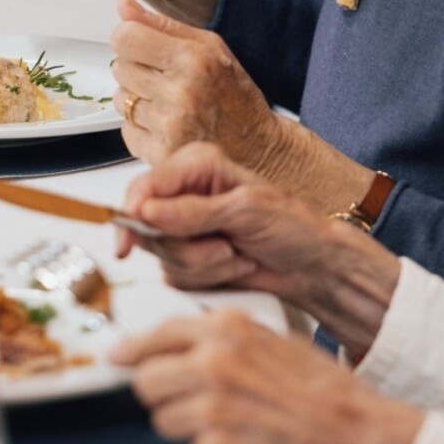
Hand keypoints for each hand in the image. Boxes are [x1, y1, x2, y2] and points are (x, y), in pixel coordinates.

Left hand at [110, 0, 282, 168]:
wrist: (258, 148)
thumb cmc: (235, 96)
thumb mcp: (210, 47)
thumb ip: (163, 24)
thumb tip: (123, 5)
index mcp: (193, 59)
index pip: (125, 37)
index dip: (130, 40)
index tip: (143, 47)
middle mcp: (180, 92)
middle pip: (119, 66)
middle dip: (136, 70)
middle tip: (164, 79)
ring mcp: (169, 125)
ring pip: (120, 99)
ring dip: (137, 100)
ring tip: (167, 104)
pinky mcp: (161, 154)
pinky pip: (126, 130)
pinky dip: (141, 128)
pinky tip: (165, 125)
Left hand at [111, 310, 421, 443]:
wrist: (365, 438)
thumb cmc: (325, 392)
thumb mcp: (272, 340)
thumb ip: (220, 338)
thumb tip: (165, 347)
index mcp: (226, 327)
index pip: (155, 334)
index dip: (134, 350)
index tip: (119, 358)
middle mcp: (213, 361)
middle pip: (146, 379)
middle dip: (163, 393)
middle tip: (193, 402)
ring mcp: (212, 408)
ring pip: (162, 419)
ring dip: (187, 427)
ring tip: (231, 425)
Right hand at [116, 140, 400, 356]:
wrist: (314, 265)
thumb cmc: (293, 227)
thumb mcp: (245, 211)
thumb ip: (192, 213)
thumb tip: (147, 211)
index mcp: (196, 165)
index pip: (144, 188)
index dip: (132, 215)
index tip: (129, 243)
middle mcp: (185, 193)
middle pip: (148, 227)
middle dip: (187, 247)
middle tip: (224, 245)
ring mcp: (185, 228)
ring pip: (162, 256)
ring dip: (204, 264)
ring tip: (236, 254)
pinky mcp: (190, 257)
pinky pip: (177, 276)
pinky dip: (209, 278)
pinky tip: (234, 266)